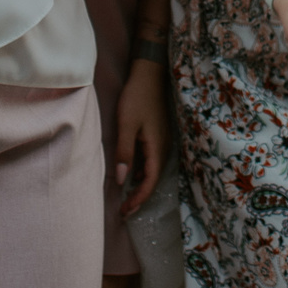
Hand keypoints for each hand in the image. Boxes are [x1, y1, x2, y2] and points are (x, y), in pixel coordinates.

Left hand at [114, 53, 171, 215]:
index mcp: (157, 149)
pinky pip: (152, 162)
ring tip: (127, 198)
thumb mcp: (126, 125)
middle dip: (139, 197)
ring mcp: (163, 142)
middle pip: (153, 180)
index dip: (138, 199)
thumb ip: (125, 152)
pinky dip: (143, 173)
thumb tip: (123, 181)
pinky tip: (133, 174)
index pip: (149, 182)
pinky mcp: (159, 136)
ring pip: (153, 171)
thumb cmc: (137, 98)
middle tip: (124, 210)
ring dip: (141, 186)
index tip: (125, 212)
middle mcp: (164, 149)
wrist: (150, 75)